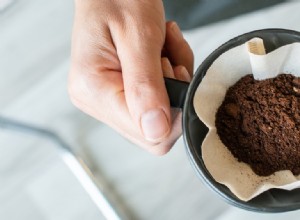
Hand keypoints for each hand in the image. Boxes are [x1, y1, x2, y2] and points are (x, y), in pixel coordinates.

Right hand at [68, 0, 193, 154]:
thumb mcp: (138, 36)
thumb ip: (146, 86)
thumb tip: (156, 130)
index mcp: (94, 90)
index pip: (145, 132)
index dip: (173, 110)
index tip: (175, 72)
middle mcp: (96, 100)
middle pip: (153, 131)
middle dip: (174, 96)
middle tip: (169, 59)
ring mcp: (107, 98)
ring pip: (158, 115)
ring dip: (172, 83)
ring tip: (162, 50)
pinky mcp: (119, 92)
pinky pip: (155, 101)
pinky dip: (168, 78)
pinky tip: (160, 54)